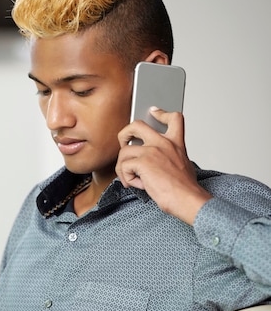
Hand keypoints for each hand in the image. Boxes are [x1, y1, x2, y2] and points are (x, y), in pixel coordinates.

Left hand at [116, 108, 211, 224]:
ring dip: (123, 167)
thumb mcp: (184, 165)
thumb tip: (157, 164)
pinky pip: (124, 166)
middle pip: (136, 125)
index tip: (153, 112)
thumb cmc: (185, 188)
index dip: (161, 114)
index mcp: (176, 143)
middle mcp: (163, 143)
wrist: (187, 199)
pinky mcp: (143, 162)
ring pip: (124, 151)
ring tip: (132, 179)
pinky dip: (127, 178)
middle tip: (124, 145)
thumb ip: (171, 157)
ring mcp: (152, 151)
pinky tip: (137, 184)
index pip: (173, 118)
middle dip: (124, 134)